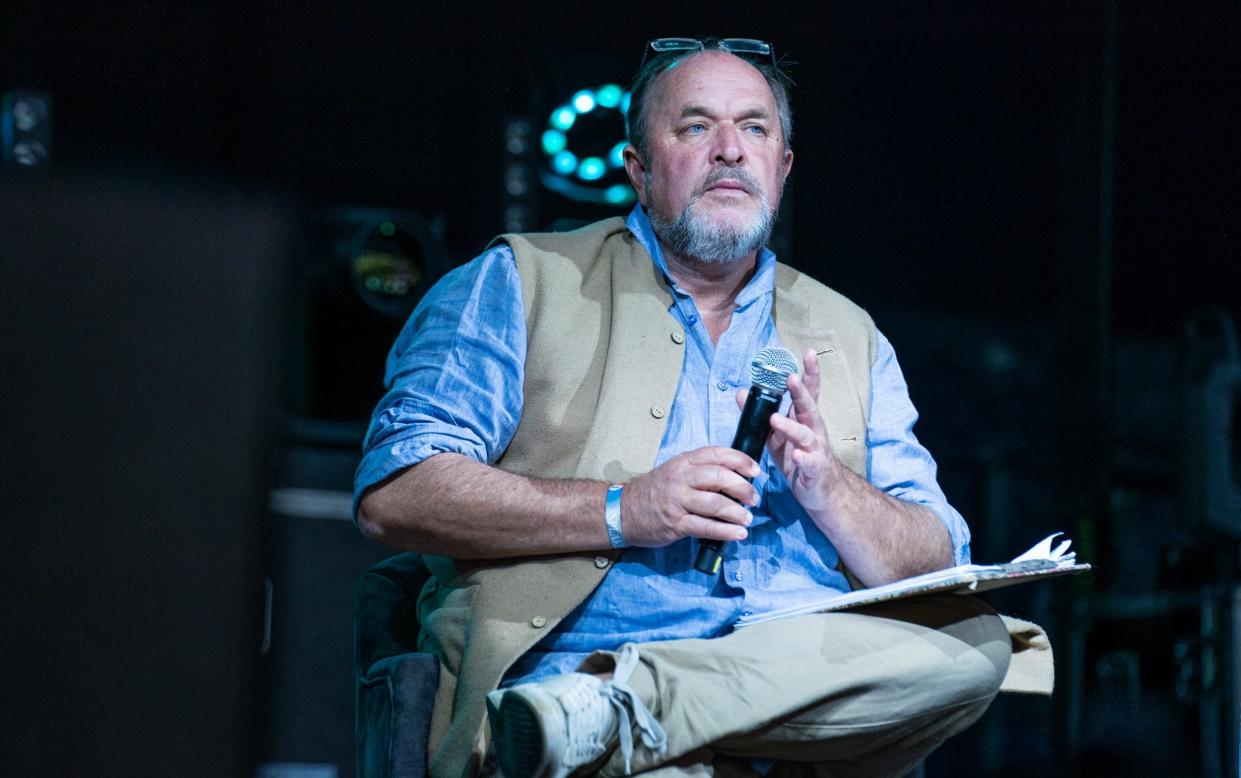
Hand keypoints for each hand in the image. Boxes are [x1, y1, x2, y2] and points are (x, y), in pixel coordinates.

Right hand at [621, 446, 759, 546]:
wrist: (622, 511)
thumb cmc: (654, 491)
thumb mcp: (675, 471)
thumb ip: (700, 471)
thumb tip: (734, 478)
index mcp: (683, 462)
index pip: (717, 454)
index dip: (740, 460)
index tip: (755, 470)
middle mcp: (680, 478)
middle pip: (720, 478)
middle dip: (743, 488)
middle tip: (754, 498)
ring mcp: (677, 501)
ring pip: (716, 504)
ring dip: (738, 512)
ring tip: (748, 518)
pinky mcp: (676, 524)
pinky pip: (706, 527)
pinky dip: (726, 531)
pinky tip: (738, 534)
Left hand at [760, 347, 843, 514]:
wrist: (823, 492)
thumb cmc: (800, 459)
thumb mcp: (777, 437)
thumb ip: (761, 416)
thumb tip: (741, 393)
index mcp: (804, 420)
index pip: (808, 392)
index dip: (809, 374)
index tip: (808, 353)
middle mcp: (814, 430)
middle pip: (808, 407)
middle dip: (801, 392)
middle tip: (791, 378)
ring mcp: (816, 450)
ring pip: (806, 434)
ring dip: (791, 426)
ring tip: (775, 419)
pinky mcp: (815, 470)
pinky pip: (810, 462)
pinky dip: (804, 458)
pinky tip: (798, 456)